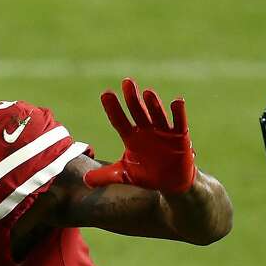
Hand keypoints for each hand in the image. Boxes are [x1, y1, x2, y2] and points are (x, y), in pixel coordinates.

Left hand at [84, 78, 195, 193]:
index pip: (120, 121)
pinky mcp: (180, 137)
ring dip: (153, 105)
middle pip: (138, 112)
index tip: (106, 94)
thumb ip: (106, 176)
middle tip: (127, 82)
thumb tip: (85, 180)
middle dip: (132, 99)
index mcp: (131, 137)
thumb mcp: (124, 175)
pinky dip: (178, 113)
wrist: (171, 182)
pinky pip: (179, 123)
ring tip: (147, 92)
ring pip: (157, 115)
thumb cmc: (146, 174)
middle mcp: (146, 130)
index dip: (113, 108)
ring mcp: (163, 132)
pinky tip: (177, 102)